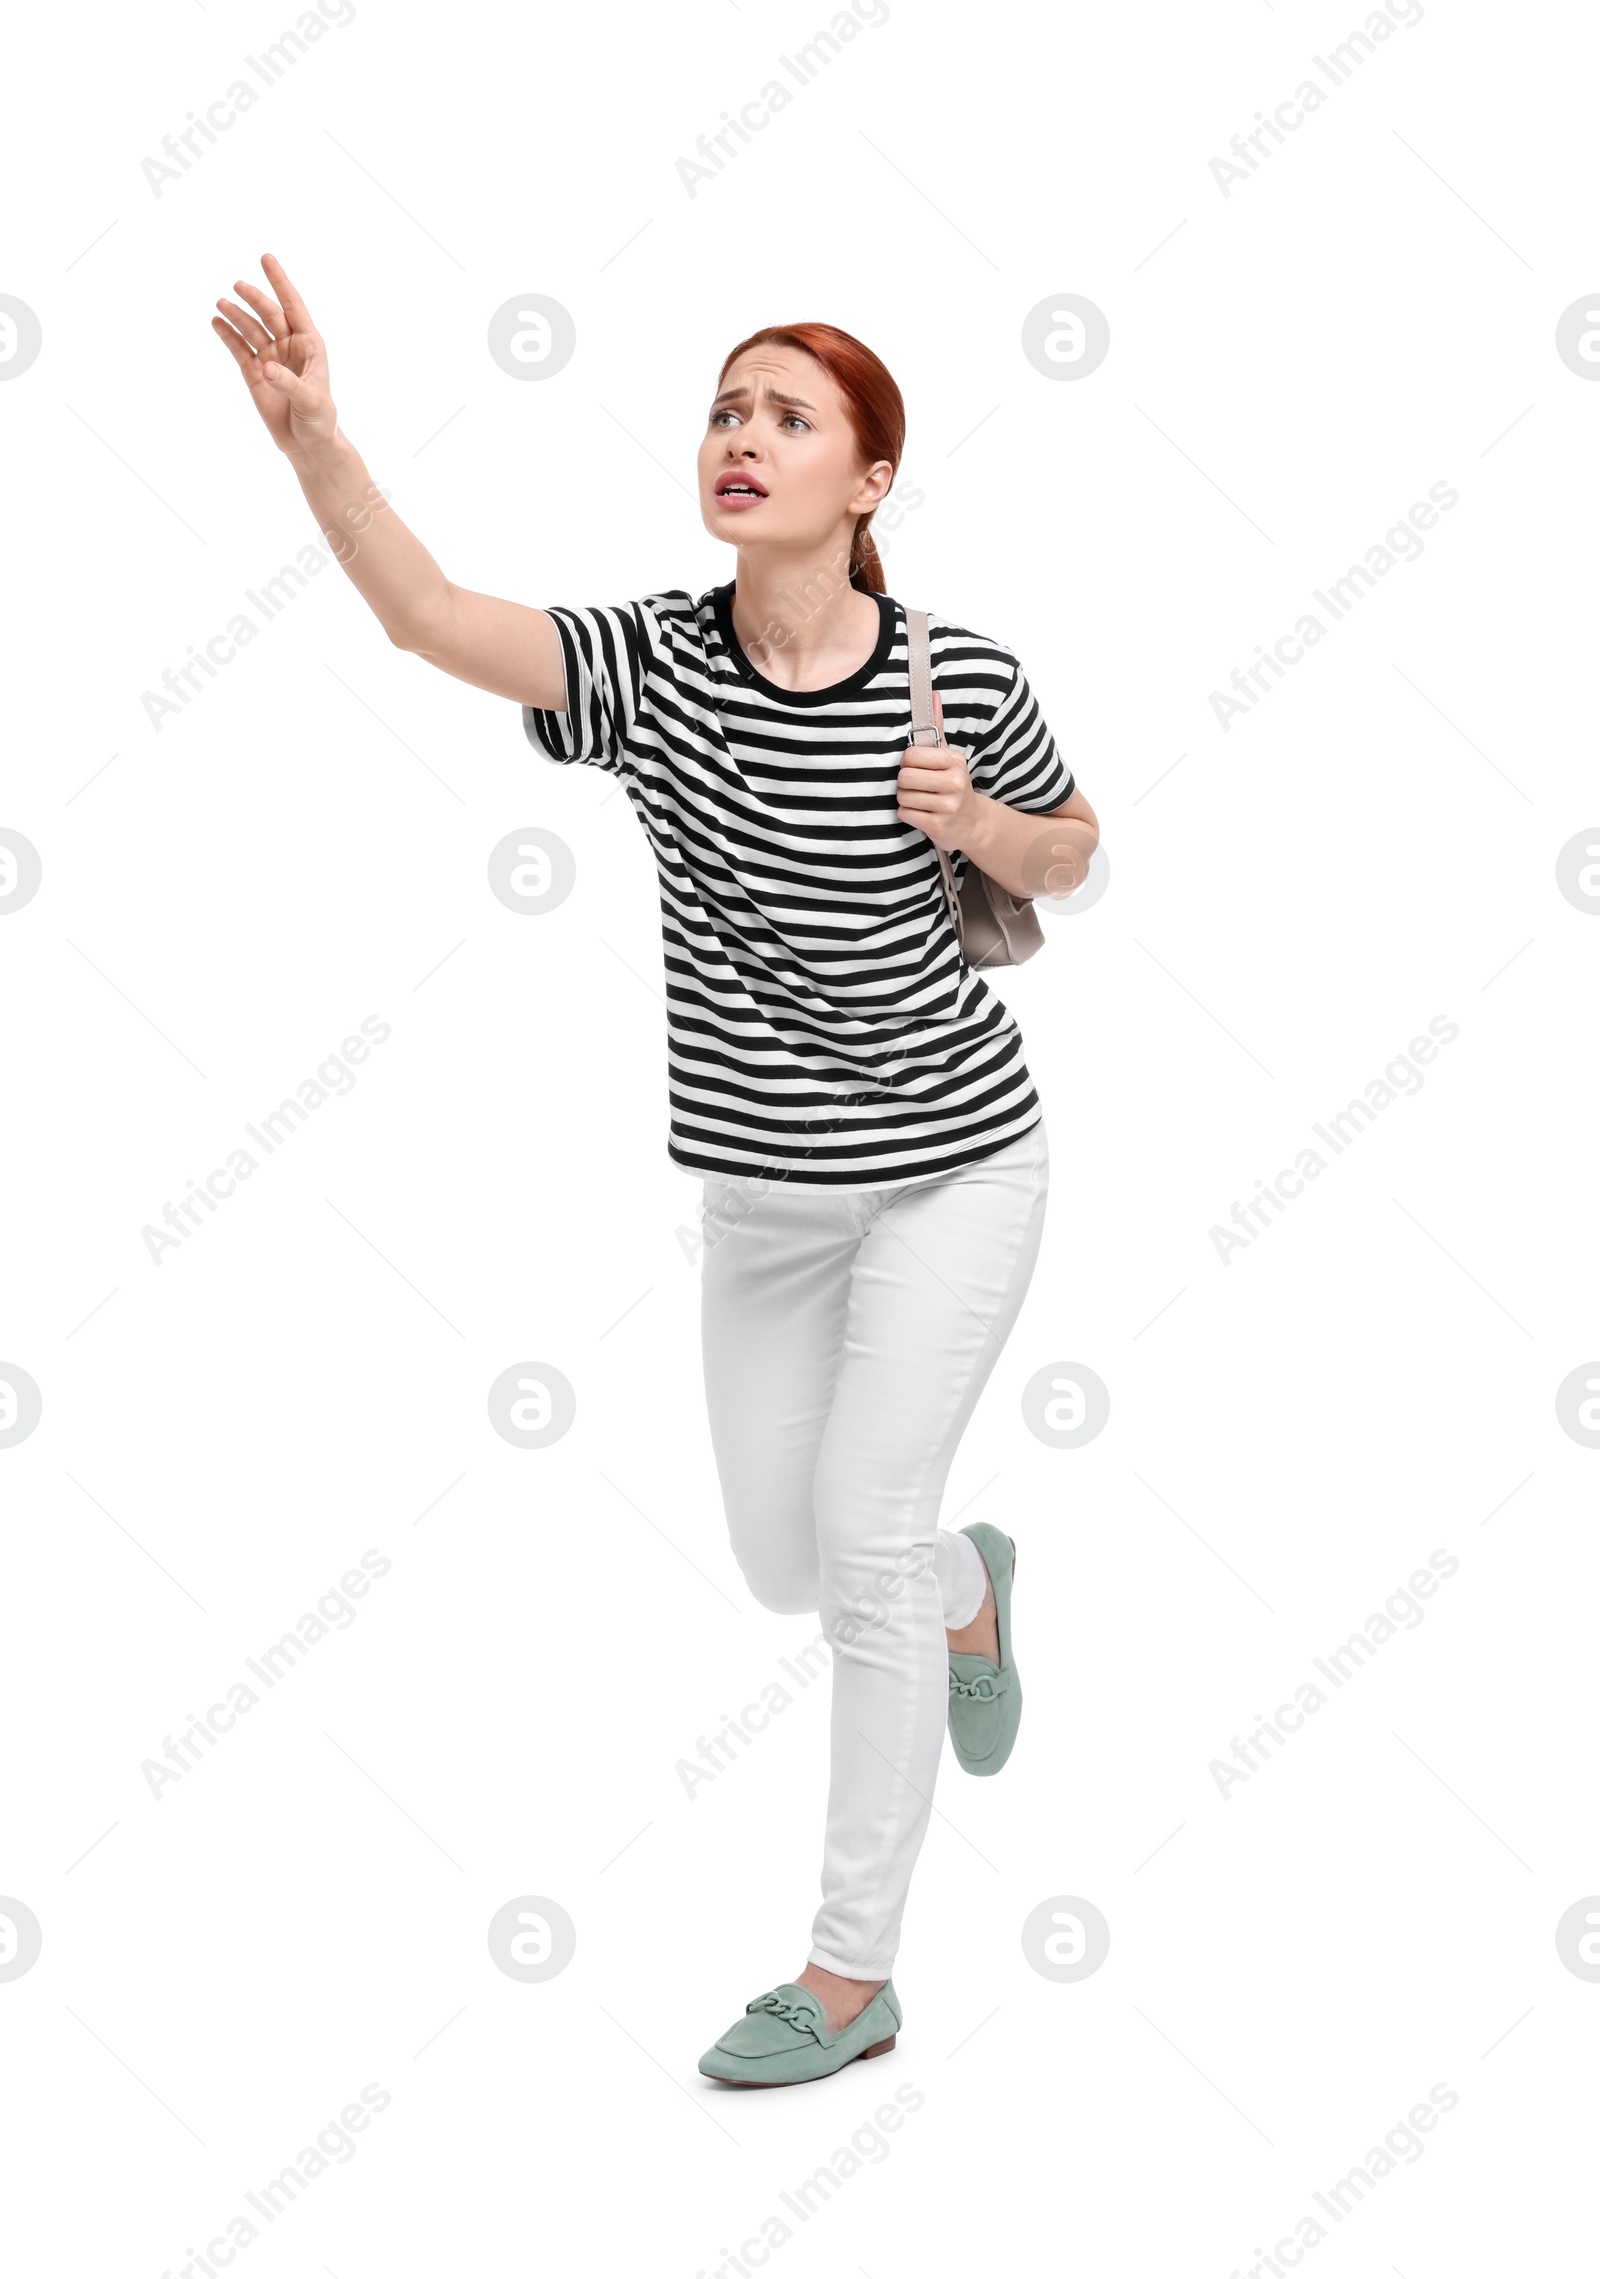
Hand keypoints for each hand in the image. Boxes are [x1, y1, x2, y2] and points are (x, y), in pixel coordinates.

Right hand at [212, 253, 338, 454]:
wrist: (308, 445)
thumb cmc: (319, 421)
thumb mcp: (312, 402)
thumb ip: (291, 384)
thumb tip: (268, 368)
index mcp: (310, 345)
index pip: (294, 306)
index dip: (280, 282)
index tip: (266, 258)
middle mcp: (289, 346)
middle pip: (269, 315)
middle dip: (255, 299)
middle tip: (238, 286)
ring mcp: (270, 358)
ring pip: (251, 330)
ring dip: (237, 316)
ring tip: (221, 304)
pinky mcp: (255, 374)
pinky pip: (239, 349)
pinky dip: (228, 336)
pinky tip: (217, 322)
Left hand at [896, 692, 980, 852]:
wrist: (972, 823)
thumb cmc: (952, 785)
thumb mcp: (948, 756)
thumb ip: (937, 726)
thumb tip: (933, 694)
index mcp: (954, 762)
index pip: (911, 755)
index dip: (908, 762)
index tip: (917, 767)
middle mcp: (954, 783)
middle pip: (904, 777)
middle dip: (905, 783)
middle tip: (917, 786)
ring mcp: (947, 806)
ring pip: (903, 797)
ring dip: (906, 800)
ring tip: (920, 800)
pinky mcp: (938, 826)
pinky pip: (905, 814)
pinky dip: (908, 815)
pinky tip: (922, 813)